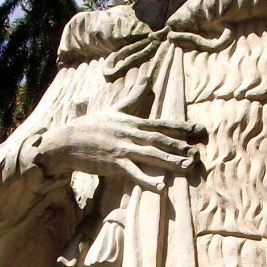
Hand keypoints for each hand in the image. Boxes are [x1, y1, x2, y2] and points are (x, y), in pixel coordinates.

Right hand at [29, 107, 204, 192]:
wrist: (66, 141)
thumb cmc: (90, 126)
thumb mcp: (113, 109)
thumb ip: (132, 96)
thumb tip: (146, 78)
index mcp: (132, 122)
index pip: (161, 124)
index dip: (181, 127)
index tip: (199, 130)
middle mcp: (130, 133)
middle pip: (159, 140)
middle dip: (180, 145)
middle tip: (199, 152)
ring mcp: (122, 148)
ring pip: (150, 155)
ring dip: (169, 161)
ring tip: (187, 167)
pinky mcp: (113, 163)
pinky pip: (133, 172)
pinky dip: (147, 180)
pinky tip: (161, 187)